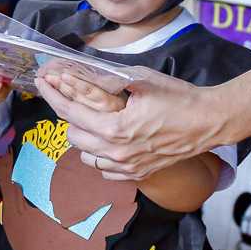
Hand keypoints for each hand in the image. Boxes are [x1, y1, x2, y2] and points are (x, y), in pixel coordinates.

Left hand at [35, 65, 215, 180]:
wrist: (208, 121)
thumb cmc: (178, 97)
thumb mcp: (140, 79)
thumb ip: (106, 80)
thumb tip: (76, 76)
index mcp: (115, 128)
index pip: (70, 113)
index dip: (53, 95)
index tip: (42, 83)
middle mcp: (117, 153)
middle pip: (73, 135)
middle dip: (69, 115)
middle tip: (74, 98)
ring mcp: (128, 167)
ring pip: (85, 155)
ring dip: (84, 137)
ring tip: (94, 119)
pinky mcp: (138, 174)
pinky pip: (104, 169)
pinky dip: (100, 155)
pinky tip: (108, 139)